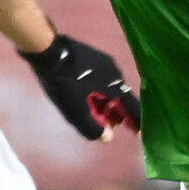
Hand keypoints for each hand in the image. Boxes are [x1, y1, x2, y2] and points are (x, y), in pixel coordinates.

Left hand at [19, 34, 140, 141]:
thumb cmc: (64, 84)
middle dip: (116, 113)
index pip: (133, 108)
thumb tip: (107, 137)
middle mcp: (116, 73)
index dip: (136, 122)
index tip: (138, 132)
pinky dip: (100, 89)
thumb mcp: (76, 111)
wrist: (50, 51)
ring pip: (112, 87)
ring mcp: (106, 62)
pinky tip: (87, 93)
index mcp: (116, 87)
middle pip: (122, 98)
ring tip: (95, 109)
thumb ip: (92, 127)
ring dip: (107, 100)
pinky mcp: (95, 56)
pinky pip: (103, 78)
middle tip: (106, 123)